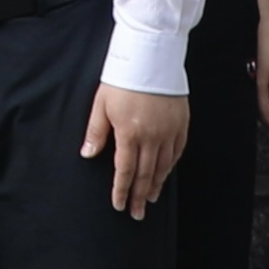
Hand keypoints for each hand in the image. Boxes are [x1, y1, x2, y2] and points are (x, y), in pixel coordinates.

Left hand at [85, 81, 189, 219]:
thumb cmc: (123, 77)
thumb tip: (87, 153)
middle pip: (146, 174)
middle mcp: (152, 136)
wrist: (151, 56)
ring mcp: (169, 131)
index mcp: (130, 133)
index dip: (122, 190)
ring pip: (163, 166)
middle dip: (140, 196)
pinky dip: (171, 166)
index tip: (120, 205)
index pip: (125, 170)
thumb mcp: (101, 103)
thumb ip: (96, 131)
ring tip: (150, 198)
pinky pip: (177, 152)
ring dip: (156, 184)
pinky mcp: (181, 124)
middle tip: (137, 213)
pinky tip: (166, 173)